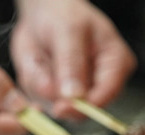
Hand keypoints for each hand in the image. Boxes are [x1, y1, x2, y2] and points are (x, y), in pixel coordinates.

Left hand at [11, 0, 136, 118]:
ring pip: (54, 106)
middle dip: (54, 95)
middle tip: (39, 70)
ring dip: (38, 85)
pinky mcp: (54, 98)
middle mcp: (97, 85)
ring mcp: (75, 95)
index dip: (85, 106)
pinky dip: (30, 85)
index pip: (107, 94)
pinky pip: (38, 102)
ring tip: (39, 58)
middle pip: (80, 109)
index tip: (62, 107)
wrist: (40, 16)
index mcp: (114, 65)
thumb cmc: (63, 15)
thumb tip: (74, 96)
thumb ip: (71, 63)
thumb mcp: (68, 30)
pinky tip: (34, 65)